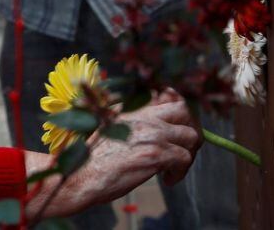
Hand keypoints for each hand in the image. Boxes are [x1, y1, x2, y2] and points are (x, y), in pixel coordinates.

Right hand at [25, 90, 201, 217]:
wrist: (81, 176)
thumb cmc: (92, 158)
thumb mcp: (109, 128)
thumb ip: (130, 120)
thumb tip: (153, 121)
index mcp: (132, 108)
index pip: (168, 94)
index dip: (179, 108)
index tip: (178, 125)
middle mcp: (145, 116)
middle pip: (185, 111)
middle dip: (191, 128)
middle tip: (185, 147)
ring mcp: (152, 134)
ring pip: (191, 136)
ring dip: (189, 153)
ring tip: (175, 167)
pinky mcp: (156, 154)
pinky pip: (185, 158)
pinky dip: (180, 172)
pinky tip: (167, 179)